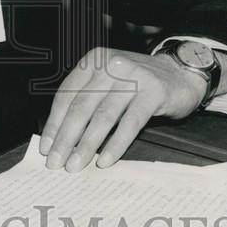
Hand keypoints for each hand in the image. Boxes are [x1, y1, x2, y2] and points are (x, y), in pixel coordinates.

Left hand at [39, 47, 205, 171]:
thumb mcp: (107, 83)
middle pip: (81, 106)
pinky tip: (105, 160)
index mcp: (92, 61)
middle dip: (66, 138)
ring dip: (87, 145)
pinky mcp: (153, 92)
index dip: (54, 123)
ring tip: (76, 165)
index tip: (46, 148)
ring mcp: (133, 76)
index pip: (66, 95)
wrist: (180, 73)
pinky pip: (130, 123)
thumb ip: (86, 101)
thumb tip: (59, 138)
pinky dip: (115, 145)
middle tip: (56, 163)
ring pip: (103, 116)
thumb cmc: (136, 84)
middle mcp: (110, 65)